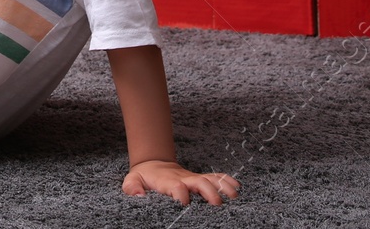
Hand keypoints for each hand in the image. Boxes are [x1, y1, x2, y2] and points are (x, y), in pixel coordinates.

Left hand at [122, 160, 238, 204]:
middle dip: (208, 191)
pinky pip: (215, 177)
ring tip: (234, 195)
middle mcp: (183, 178)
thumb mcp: (132, 180)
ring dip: (222, 185)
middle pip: (199, 181)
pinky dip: (226, 181)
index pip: (176, 186)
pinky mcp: (200, 179)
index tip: (184, 203)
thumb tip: (139, 195)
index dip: (180, 193)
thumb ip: (133, 187)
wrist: (153, 164)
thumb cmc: (144, 177)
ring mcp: (193, 178)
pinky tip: (237, 187)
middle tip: (217, 203)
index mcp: (167, 181)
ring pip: (210, 179)